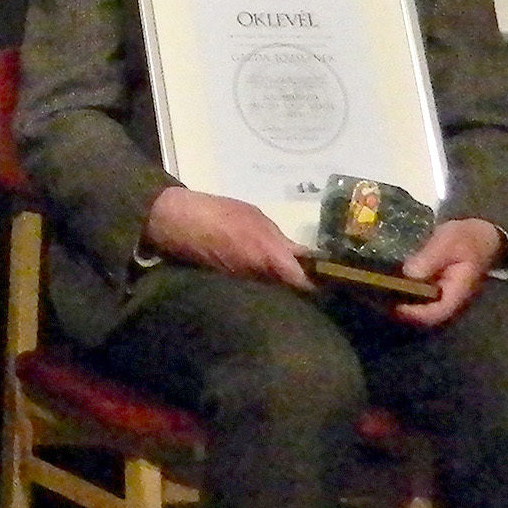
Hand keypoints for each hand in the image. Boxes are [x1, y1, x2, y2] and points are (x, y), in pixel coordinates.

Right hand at [141, 185, 314, 290]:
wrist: (177, 222)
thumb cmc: (220, 213)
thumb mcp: (257, 217)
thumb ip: (281, 240)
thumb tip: (301, 256)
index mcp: (271, 257)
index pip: (305, 284)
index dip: (320, 284)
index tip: (329, 280)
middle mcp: (260, 278)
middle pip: (290, 293)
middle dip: (300, 288)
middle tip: (311, 280)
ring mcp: (244, 287)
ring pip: (272, 294)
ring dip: (281, 289)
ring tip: (288, 281)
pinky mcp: (229, 290)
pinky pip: (254, 293)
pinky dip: (261, 289)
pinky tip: (263, 281)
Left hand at [387, 216, 504, 328]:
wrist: (479, 236)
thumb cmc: (466, 238)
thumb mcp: (449, 241)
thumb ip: (431, 257)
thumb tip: (410, 273)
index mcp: (458, 292)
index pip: (438, 313)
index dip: (415, 314)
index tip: (394, 306)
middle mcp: (450, 300)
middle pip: (425, 316)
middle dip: (402, 310)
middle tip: (377, 299)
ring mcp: (442, 297)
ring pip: (420, 308)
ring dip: (400, 303)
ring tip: (377, 292)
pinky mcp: (434, 290)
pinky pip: (417, 298)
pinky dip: (402, 293)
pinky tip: (386, 284)